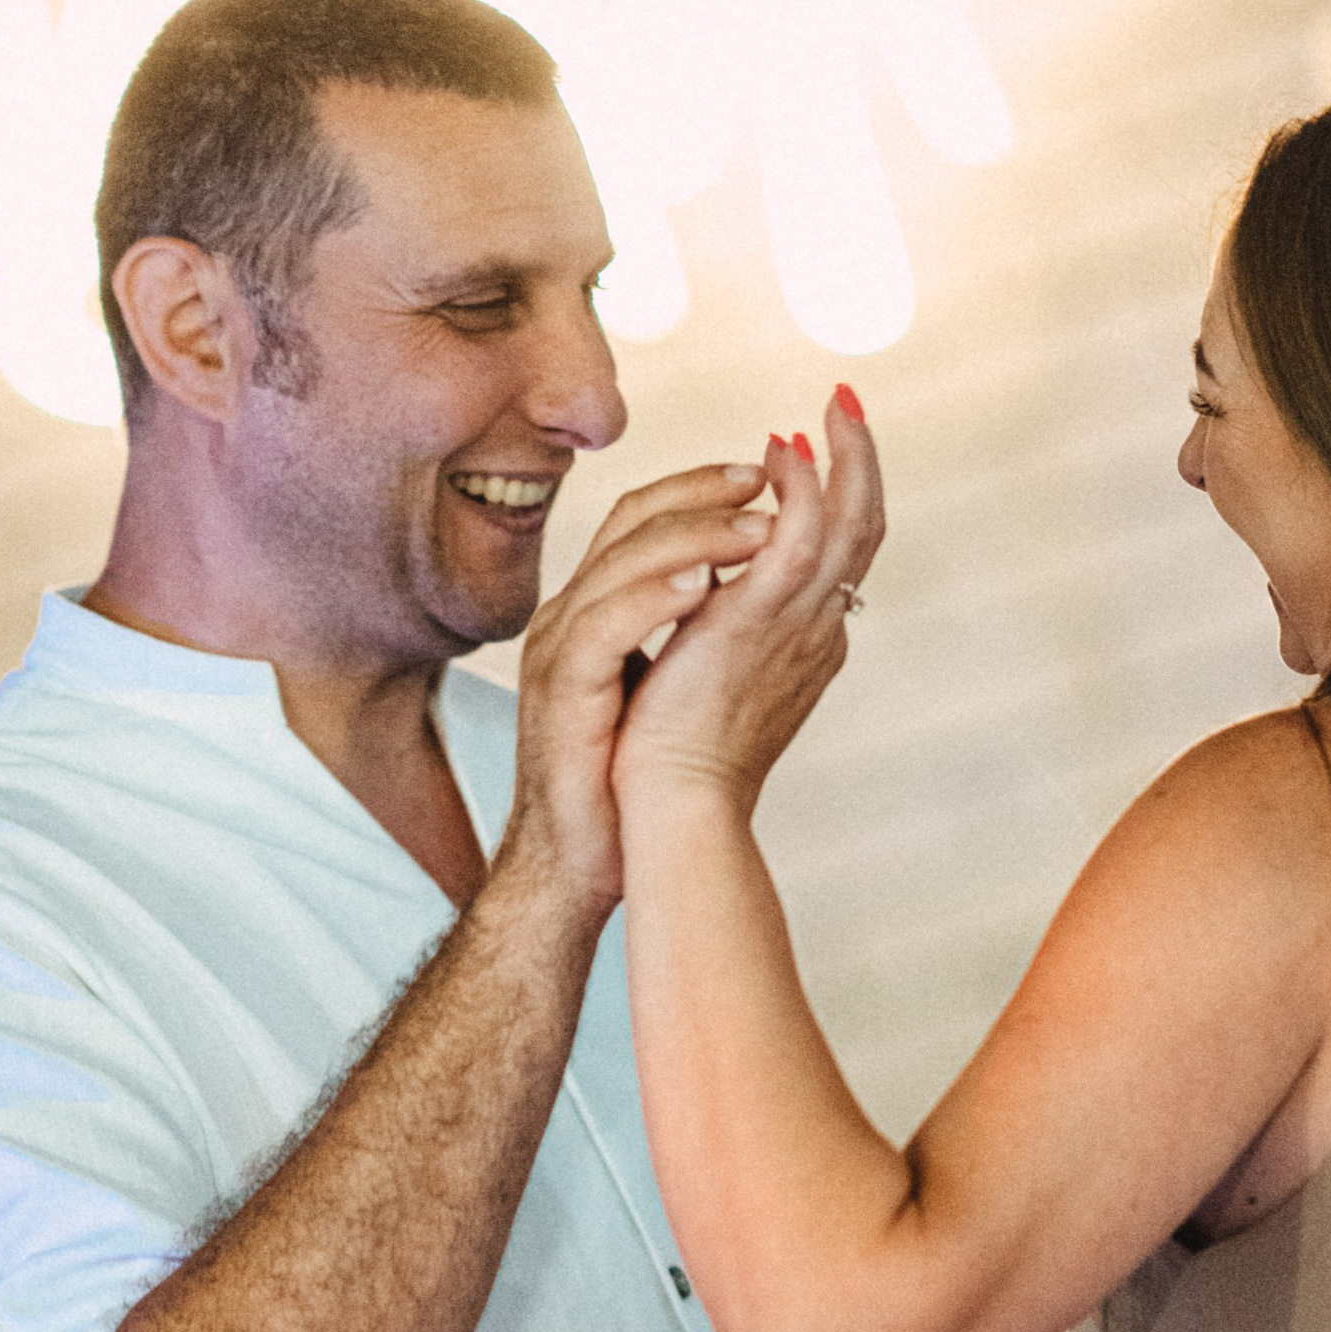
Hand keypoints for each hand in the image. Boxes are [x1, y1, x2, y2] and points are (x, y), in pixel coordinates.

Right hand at [499, 461, 778, 920]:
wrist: (582, 858)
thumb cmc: (625, 782)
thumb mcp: (668, 687)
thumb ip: (697, 632)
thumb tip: (763, 591)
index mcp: (597, 609)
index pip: (645, 519)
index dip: (704, 486)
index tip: (771, 472)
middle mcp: (570, 615)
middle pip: (630, 520)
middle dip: (704, 490)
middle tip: (771, 475)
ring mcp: (559, 650)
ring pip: (620, 562)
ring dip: (696, 537)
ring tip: (762, 527)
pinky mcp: (562, 692)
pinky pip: (603, 628)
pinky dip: (653, 600)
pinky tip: (706, 588)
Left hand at [613, 393, 882, 820]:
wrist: (673, 807)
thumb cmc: (678, 763)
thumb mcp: (715, 680)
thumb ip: (728, 631)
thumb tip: (715, 587)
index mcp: (807, 645)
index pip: (835, 560)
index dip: (834, 504)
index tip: (811, 455)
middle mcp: (817, 630)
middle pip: (862, 532)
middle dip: (861, 464)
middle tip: (845, 406)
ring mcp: (795, 624)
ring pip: (849, 522)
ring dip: (847, 457)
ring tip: (833, 407)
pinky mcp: (757, 619)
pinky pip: (795, 534)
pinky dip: (799, 486)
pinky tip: (777, 453)